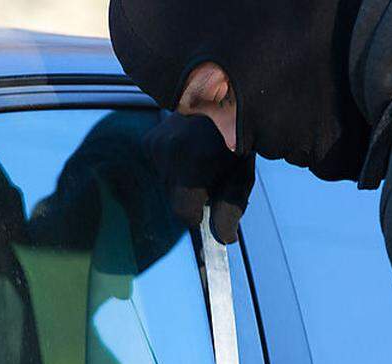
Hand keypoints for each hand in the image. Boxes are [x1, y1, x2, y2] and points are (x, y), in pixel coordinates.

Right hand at [144, 113, 255, 244]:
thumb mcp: (242, 175)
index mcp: (194, 162)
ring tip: (202, 157)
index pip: (183, 212)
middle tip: (212, 172)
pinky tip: (188, 149)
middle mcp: (169, 152)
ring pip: (166, 184)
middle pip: (174, 199)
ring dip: (182, 180)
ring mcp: (155, 144)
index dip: (196, 214)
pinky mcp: (149, 141)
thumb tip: (225, 239)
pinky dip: (173, 167)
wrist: (223, 96)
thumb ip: (231, 209)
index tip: (208, 203)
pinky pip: (159, 169)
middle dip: (191, 194)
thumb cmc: (238, 137)